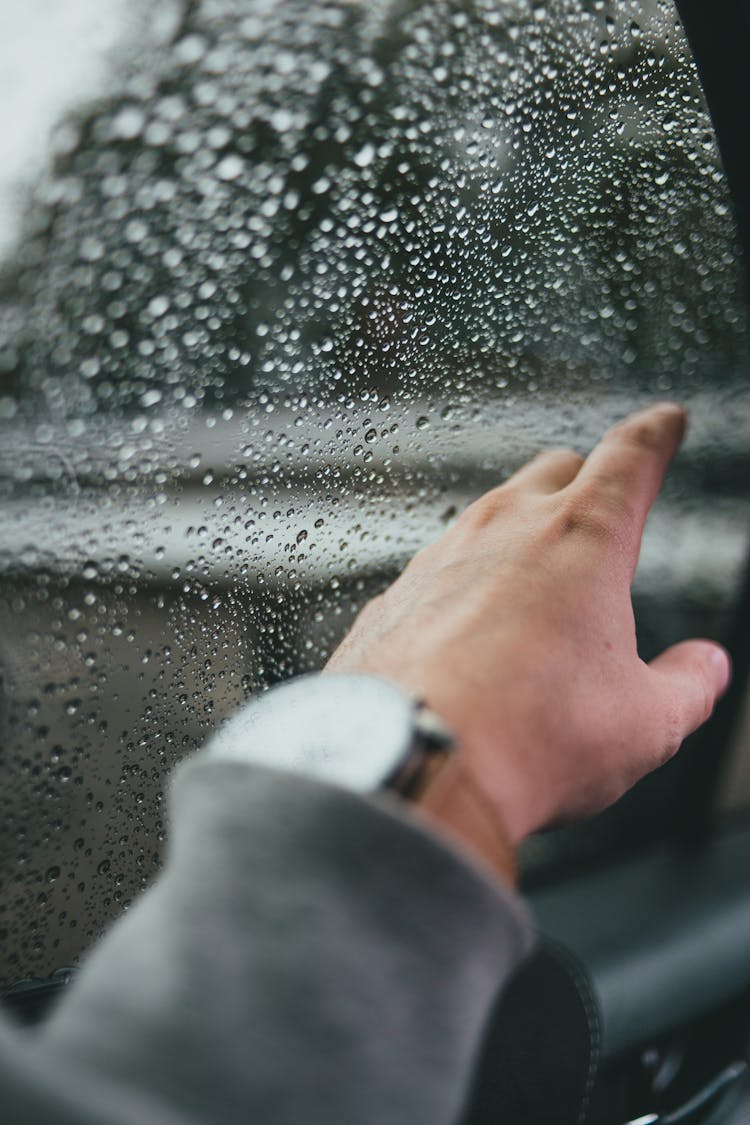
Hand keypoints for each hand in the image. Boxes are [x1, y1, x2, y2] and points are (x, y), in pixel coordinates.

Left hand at [325, 403, 730, 847]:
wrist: (411, 760)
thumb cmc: (531, 737)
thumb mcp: (644, 721)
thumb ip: (687, 685)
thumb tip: (704, 667)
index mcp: (584, 537)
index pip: (631, 456)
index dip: (655, 435)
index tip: (664, 422)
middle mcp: (506, 527)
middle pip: (555, 471)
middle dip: (585, 480)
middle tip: (601, 511)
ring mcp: (441, 555)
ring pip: (490, 516)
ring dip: (519, 534)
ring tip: (536, 587)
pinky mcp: (395, 594)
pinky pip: (439, 570)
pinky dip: (463, 585)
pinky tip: (470, 631)